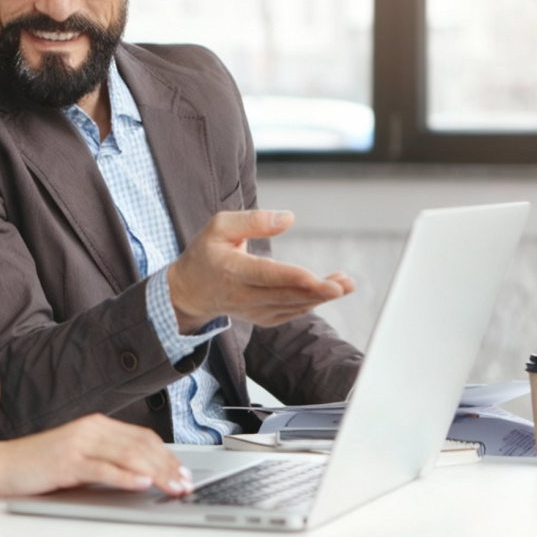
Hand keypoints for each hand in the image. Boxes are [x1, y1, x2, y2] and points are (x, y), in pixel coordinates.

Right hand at [0, 414, 191, 496]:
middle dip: (167, 466)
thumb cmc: (39, 464)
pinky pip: (102, 468)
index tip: (183, 472)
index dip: (167, 455)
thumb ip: (106, 461)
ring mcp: (78, 443)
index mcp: (97, 425)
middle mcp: (90, 429)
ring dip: (155, 472)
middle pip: (140, 446)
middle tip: (185, 483)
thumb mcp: (79, 458)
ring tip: (172, 486)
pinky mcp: (66, 461)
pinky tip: (140, 483)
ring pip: (127, 455)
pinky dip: (124, 476)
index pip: (142, 438)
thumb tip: (142, 476)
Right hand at [166, 209, 353, 330]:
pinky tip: (328, 291)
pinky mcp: (262, 317)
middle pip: (285, 295)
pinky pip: (290, 312)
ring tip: (346, 284)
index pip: (266, 275)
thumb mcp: (220, 226)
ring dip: (320, 296)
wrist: (189, 291)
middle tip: (345, 284)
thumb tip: (289, 218)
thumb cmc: (206, 253)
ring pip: (292, 306)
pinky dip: (310, 303)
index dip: (293, 278)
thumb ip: (253, 220)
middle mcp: (244, 296)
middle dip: (318, 291)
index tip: (317, 278)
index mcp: (232, 270)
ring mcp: (253, 310)